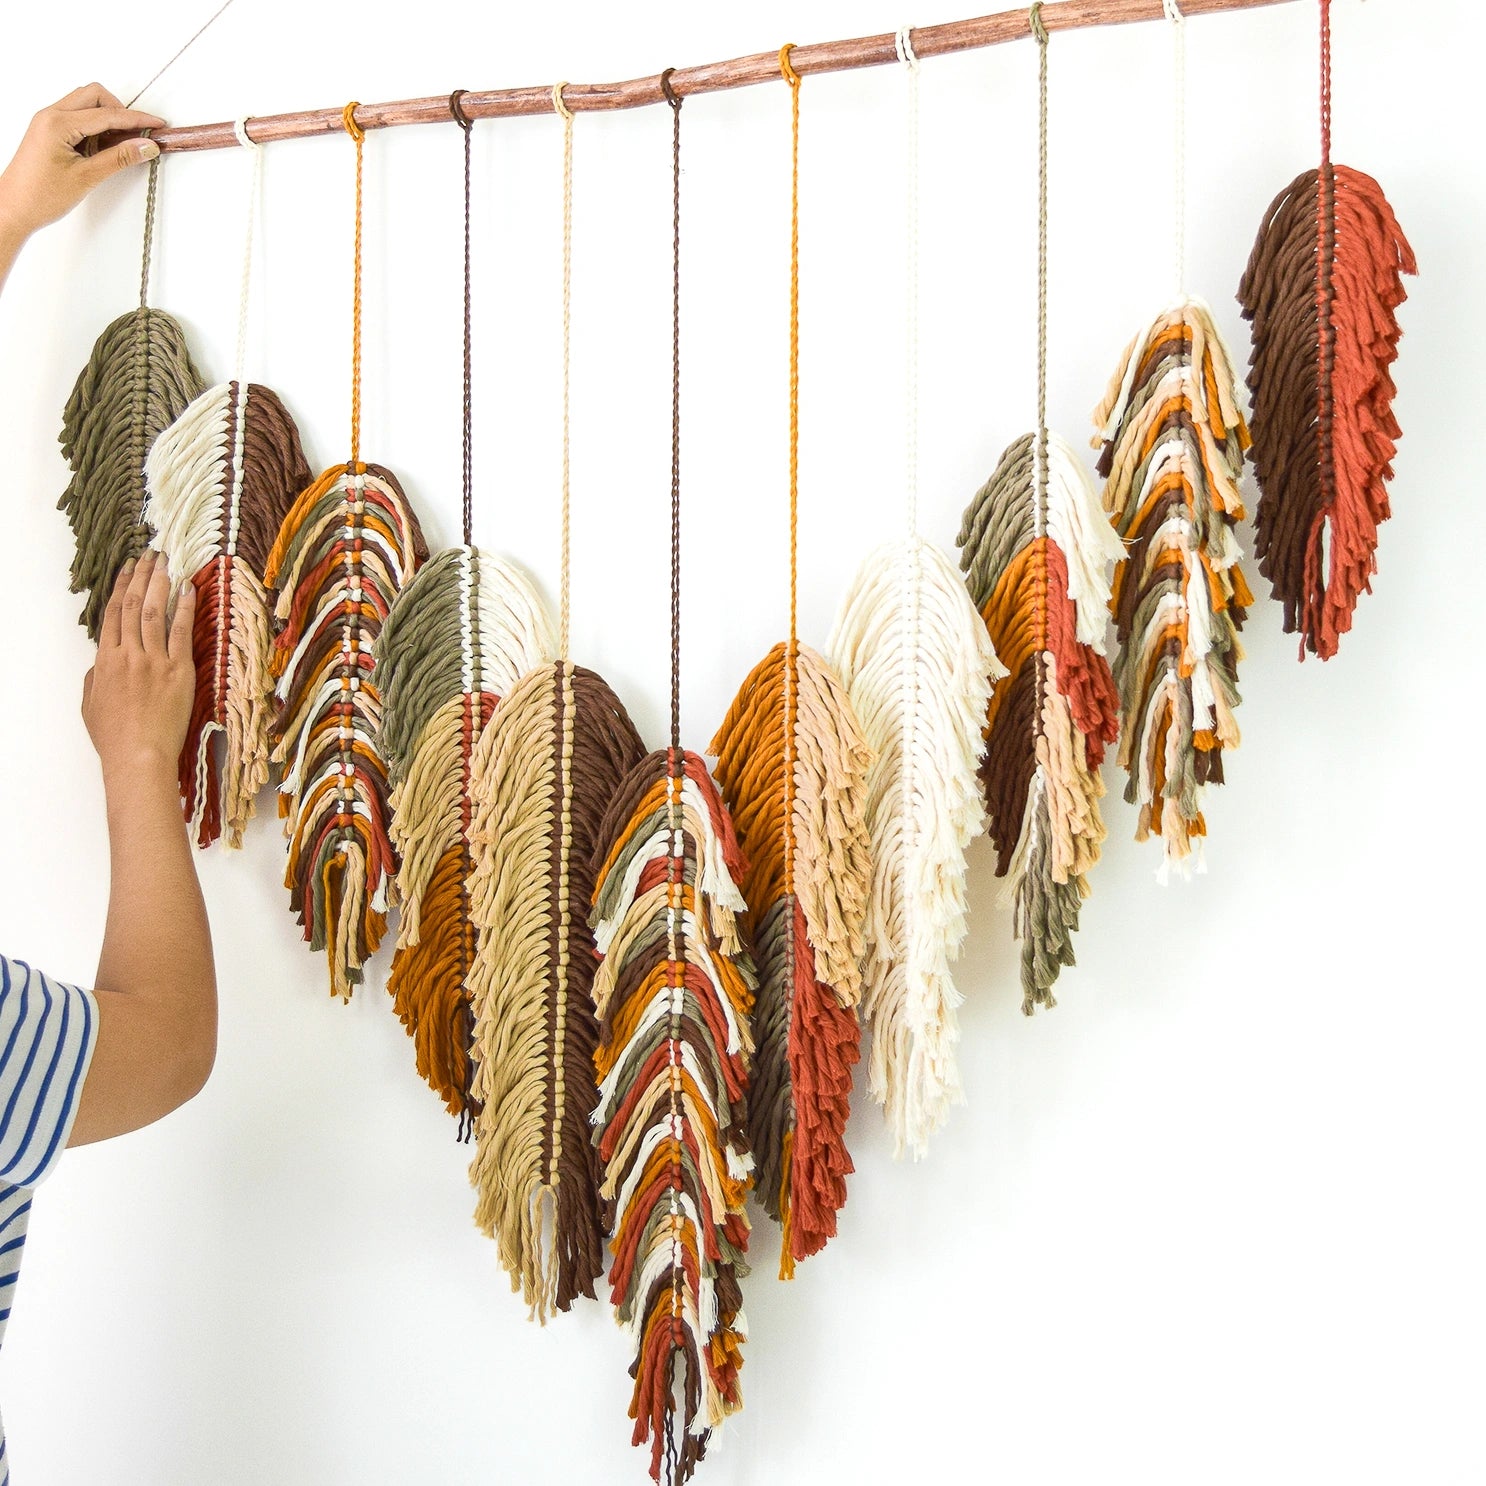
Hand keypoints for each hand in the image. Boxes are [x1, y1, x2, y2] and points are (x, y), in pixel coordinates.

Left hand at [0, 84, 163, 243]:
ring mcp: (49, 121)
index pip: (106, 114)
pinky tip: (106, 147)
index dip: (136, 120)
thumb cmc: (39, 195)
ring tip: (123, 145)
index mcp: (57, 123)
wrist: (14, 208)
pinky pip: (78, 117)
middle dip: (120, 111)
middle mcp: (51, 115)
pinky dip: (96, 127)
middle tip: (139, 134)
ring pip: (86, 104)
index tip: (155, 125)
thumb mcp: (86, 177)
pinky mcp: (50, 131)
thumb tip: (144, 146)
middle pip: (95, 96)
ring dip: (108, 119)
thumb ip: (118, 158)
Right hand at [83, 552, 196, 785]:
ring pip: (156, 612)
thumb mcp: (91, 704)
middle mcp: (129, 655)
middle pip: (134, 606)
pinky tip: (189, 589)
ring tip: (167, 562)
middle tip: (151, 555)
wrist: (139, 755)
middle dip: (142, 576)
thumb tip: (102, 662)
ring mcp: (155, 661)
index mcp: (106, 661)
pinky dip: (185, 608)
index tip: (127, 569)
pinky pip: (182, 632)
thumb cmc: (115, 737)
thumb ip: (96, 677)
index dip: (120, 587)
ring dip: (161, 583)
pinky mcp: (179, 671)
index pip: (113, 614)